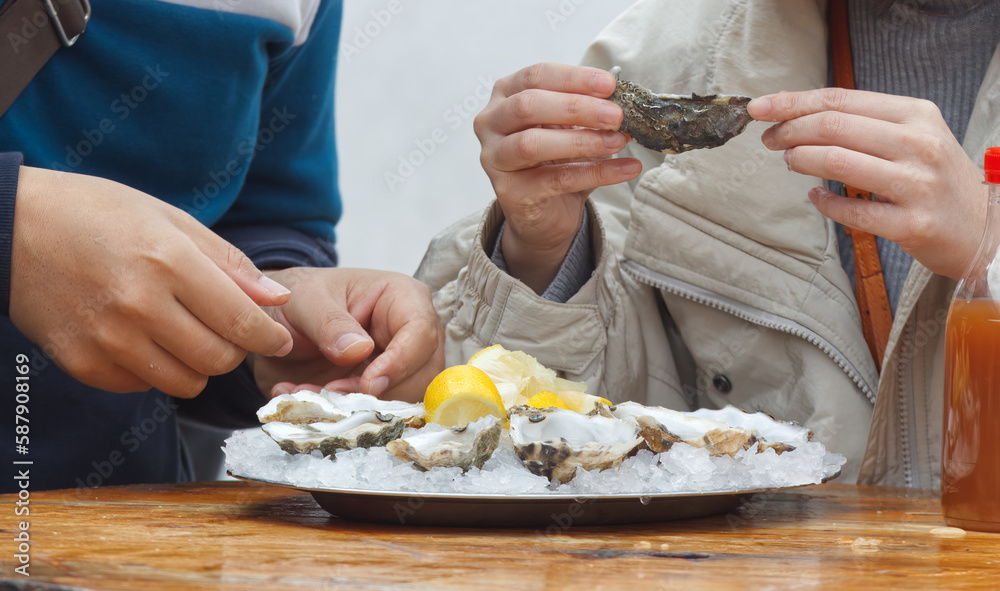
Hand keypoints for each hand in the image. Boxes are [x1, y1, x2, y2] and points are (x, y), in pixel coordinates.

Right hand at [9, 167, 293, 397]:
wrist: (11, 229)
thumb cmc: (98, 215)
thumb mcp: (170, 220)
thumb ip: (229, 264)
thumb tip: (276, 299)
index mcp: (168, 262)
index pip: (241, 321)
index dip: (270, 337)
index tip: (280, 339)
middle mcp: (139, 305)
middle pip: (218, 360)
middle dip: (235, 351)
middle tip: (229, 332)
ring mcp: (107, 339)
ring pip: (185, 383)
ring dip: (198, 365)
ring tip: (186, 334)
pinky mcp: (82, 363)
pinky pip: (144, 386)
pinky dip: (156, 371)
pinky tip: (146, 340)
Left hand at [252, 268, 443, 402]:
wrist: (279, 324)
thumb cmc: (300, 298)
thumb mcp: (307, 300)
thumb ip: (330, 322)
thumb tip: (360, 350)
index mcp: (402, 298)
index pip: (422, 332)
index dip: (401, 362)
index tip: (369, 383)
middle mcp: (410, 334)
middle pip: (423, 373)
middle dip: (382, 393)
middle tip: (335, 394)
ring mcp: (400, 366)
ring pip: (405, 399)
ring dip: (362, 407)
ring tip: (318, 394)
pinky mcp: (382, 392)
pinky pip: (379, 412)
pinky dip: (347, 414)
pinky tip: (316, 400)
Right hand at [474, 62, 641, 291]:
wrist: (544, 211)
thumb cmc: (555, 159)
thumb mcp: (569, 126)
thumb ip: (586, 108)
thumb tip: (620, 98)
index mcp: (505, 95)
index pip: (536, 76)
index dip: (574, 78)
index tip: (610, 85)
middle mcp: (490, 123)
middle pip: (529, 105)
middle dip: (578, 108)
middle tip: (616, 115)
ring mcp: (494, 159)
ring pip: (533, 143)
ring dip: (582, 141)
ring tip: (618, 141)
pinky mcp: (509, 193)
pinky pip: (556, 180)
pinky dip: (596, 173)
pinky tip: (626, 168)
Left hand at [749, 88, 987, 278]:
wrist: (985, 227)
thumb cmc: (936, 178)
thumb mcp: (913, 136)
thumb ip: (865, 124)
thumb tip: (802, 118)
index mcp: (916, 115)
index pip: (841, 99)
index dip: (793, 102)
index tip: (760, 108)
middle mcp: (919, 144)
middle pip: (833, 126)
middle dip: (789, 130)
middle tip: (768, 139)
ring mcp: (917, 185)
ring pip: (838, 161)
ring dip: (800, 160)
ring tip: (787, 161)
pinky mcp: (912, 224)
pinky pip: (852, 210)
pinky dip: (825, 203)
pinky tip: (815, 198)